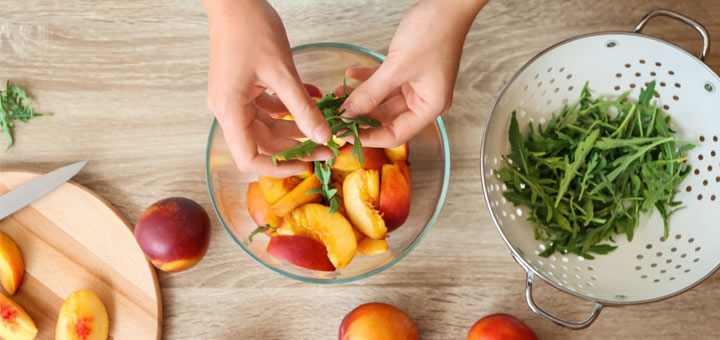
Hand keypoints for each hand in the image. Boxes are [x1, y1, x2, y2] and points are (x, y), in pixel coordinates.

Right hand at [203, 0, 331, 176]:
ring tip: (325, 125)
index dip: (277, 168)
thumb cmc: (251, 29)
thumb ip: (303, 108)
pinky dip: (288, 108)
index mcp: (230, 110)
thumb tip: (322, 137)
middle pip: (262, 143)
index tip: (305, 166)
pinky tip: (312, 100)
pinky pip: (267, 107)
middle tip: (327, 147)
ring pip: (267, 126)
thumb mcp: (283, 73)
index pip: (249, 158)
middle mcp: (228, 108)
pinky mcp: (243, 87)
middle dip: (295, 147)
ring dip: (295, 126)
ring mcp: (234, 98)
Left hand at [342, 0, 486, 146]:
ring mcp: (416, 84)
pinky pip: (384, 81)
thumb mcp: (398, 67)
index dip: (370, 138)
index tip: (346, 135)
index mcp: (429, 106)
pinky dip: (368, 79)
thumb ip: (371, 93)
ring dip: (361, 97)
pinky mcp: (409, 70)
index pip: (396, 134)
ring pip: (383, 100)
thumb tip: (349, 113)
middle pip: (387, 118)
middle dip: (361, 116)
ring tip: (338, 92)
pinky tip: (351, 74)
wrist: (447, 2)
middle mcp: (424, 99)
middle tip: (336, 115)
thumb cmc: (434, 32)